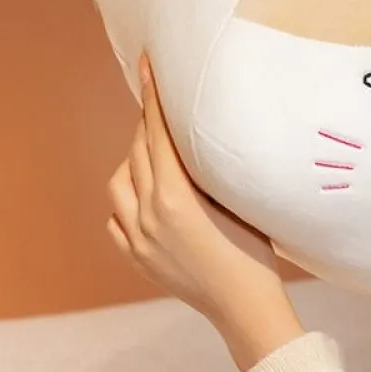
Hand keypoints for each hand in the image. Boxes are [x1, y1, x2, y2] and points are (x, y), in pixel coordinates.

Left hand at [107, 55, 303, 370]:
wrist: (244, 307)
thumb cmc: (254, 249)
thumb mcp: (235, 198)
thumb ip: (207, 167)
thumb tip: (196, 133)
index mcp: (174, 196)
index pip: (157, 132)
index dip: (152, 95)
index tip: (146, 65)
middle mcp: (148, 214)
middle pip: (137, 151)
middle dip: (146, 121)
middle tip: (158, 98)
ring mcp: (138, 239)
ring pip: (119, 182)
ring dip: (133, 159)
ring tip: (153, 149)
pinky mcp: (137, 258)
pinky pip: (116, 217)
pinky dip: (125, 197)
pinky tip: (142, 193)